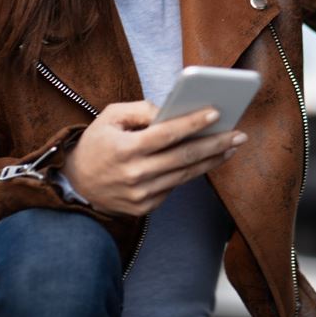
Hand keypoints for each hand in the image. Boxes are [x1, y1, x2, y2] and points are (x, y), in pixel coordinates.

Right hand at [61, 100, 244, 216]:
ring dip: (211, 160)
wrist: (76, 184)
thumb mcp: (110, 116)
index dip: (193, 123)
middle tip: (239, 134)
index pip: (166, 134)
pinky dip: (190, 173)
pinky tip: (206, 160)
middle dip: (215, 144)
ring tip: (231, 146)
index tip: (216, 113)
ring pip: (185, 175)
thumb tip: (171, 112)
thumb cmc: (97, 143)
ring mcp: (140, 194)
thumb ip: (141, 109)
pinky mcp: (144, 207)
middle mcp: (135, 174)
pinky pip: (173, 187)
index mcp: (125, 149)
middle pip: (184, 157)